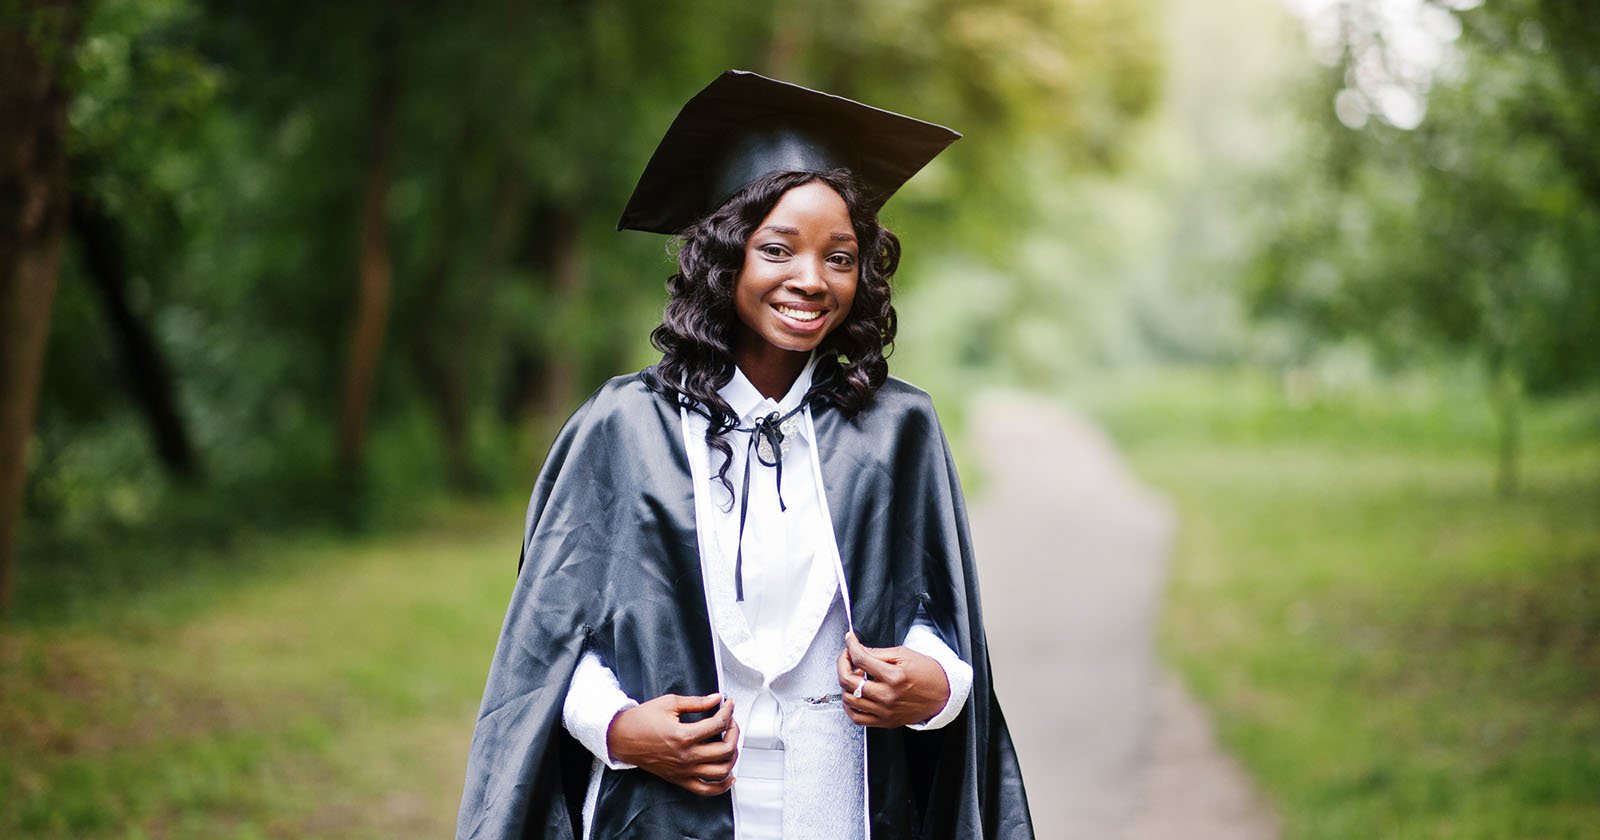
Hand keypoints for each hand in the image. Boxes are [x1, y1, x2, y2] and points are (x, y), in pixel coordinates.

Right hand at [606, 693, 738, 796]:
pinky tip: (729, 776)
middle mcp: (686, 756)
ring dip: (733, 757)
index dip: (728, 711)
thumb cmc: (641, 720)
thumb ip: (696, 702)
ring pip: (721, 771)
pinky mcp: (680, 779)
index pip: (718, 725)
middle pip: (725, 749)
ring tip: (730, 743)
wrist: (622, 738)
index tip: (728, 704)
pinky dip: (722, 786)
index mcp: (683, 735)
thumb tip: (716, 699)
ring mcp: (684, 771)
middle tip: (731, 722)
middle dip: (734, 732)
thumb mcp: (669, 703)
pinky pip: (706, 790)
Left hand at [837, 631, 950, 727]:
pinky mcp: (885, 722)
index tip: (849, 640)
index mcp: (894, 676)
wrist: (943, 695)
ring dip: (845, 684)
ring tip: (854, 676)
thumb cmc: (927, 673)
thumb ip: (878, 653)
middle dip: (842, 663)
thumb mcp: (904, 655)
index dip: (851, 646)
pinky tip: (854, 694)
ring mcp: (885, 712)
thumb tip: (858, 650)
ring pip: (849, 699)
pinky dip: (850, 705)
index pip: (861, 659)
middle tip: (848, 657)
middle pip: (849, 680)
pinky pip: (857, 718)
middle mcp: (887, 696)